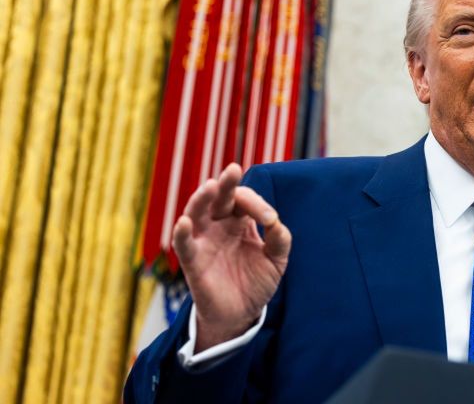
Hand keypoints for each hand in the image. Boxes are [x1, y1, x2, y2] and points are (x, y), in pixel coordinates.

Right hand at [172, 163, 291, 351]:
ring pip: (197, 214)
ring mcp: (204, 241)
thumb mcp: (276, 260)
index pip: (245, 201)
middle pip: (219, 199)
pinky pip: (183, 245)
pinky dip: (182, 233)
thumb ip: (279, 240)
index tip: (270, 220)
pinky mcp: (193, 262)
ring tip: (211, 187)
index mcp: (240, 221)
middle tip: (233, 170)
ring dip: (201, 200)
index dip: (258, 205)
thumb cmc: (256, 282)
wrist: (242, 314)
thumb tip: (276, 222)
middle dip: (226, 184)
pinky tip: (185, 223)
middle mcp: (219, 226)